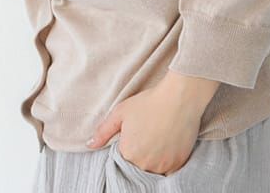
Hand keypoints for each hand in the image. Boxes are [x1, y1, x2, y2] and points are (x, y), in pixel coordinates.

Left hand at [85, 75, 212, 176]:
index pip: (122, 161)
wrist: (180, 98)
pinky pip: (168, 171)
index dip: (126, 149)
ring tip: (157, 142)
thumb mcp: (120, 112)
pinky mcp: (178, 164)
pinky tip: (166, 147)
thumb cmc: (149, 102)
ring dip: (152, 162)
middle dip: (139, 157)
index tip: (133, 138)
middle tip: (146, 138)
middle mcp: (145, 164)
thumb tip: (90, 145)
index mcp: (128, 153)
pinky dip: (166, 163)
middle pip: (137, 168)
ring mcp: (163, 165)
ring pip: (153, 171)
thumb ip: (103, 132)